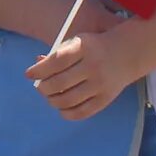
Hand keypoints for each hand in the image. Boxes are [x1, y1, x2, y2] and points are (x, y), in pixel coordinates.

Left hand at [25, 19, 141, 121]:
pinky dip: (66, 113)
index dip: (39, 70)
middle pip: (60, 83)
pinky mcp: (106, 99)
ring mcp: (100, 84)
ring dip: (52, 100)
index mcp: (84, 47)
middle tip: (40, 87)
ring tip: (49, 96)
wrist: (126, 53)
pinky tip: (61, 107)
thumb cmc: (94, 47)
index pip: (56, 61)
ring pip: (68, 100)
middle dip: (43, 88)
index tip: (28, 74)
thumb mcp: (76, 42)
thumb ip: (57, 54)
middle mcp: (93, 66)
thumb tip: (36, 67)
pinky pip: (81, 112)